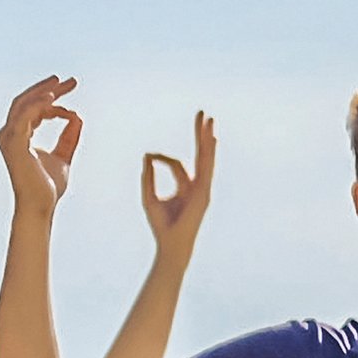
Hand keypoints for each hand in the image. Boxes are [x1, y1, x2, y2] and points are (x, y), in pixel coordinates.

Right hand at [0, 74, 81, 217]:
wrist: (40, 206)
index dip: (53, 101)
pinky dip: (38, 104)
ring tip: (62, 84)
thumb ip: (69, 137)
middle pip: (26, 102)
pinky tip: (54, 98)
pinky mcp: (14, 142)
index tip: (73, 99)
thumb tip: (77, 116)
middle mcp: (10, 134)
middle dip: (48, 89)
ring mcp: (9, 137)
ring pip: (23, 104)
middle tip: (70, 81)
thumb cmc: (48, 187)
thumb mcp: (63, 156)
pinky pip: (24, 115)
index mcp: (18, 136)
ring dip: (43, 92)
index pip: (33, 109)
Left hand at [141, 111, 218, 250]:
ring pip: (205, 158)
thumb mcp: (149, 196)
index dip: (160, 157)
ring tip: (208, 120)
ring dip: (206, 138)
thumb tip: (146, 156)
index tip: (149, 156)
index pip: (176, 163)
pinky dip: (208, 154)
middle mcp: (198, 184)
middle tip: (202, 113)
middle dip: (200, 134)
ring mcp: (203, 188)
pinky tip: (210, 141)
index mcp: (186, 186)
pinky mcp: (203, 193)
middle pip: (200, 154)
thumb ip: (148, 176)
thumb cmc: (160, 224)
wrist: (170, 244)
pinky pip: (205, 169)